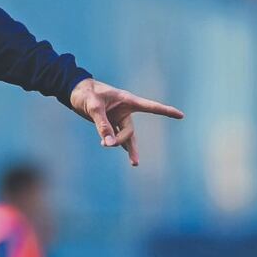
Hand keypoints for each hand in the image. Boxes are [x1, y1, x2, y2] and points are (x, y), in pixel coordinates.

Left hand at [69, 78, 183, 166]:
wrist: (74, 91)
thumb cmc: (86, 94)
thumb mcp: (93, 107)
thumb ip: (102, 125)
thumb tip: (109, 144)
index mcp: (127, 100)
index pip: (150, 107)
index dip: (165, 111)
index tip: (181, 115)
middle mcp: (125, 110)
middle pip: (130, 130)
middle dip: (121, 140)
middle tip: (106, 144)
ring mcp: (118, 117)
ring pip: (126, 137)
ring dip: (127, 149)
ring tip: (135, 164)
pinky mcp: (111, 123)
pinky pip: (117, 136)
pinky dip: (116, 143)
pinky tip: (119, 152)